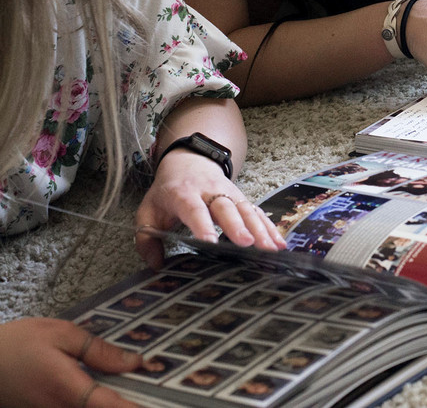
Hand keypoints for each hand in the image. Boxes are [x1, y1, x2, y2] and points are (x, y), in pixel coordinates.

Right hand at [0, 319, 143, 407]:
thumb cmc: (15, 342)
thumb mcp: (60, 333)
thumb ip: (99, 350)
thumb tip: (134, 363)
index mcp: (64, 386)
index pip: (107, 406)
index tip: (158, 406)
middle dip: (126, 405)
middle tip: (153, 394)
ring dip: (109, 404)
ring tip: (134, 390)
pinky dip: (93, 403)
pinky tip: (106, 391)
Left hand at [135, 151, 284, 268]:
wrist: (189, 161)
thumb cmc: (169, 192)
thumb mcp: (148, 210)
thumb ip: (146, 238)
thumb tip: (157, 265)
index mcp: (184, 195)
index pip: (194, 210)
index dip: (202, 225)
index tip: (210, 242)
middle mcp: (210, 193)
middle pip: (226, 208)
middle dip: (237, 225)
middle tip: (247, 243)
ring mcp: (229, 194)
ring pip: (246, 210)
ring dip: (259, 229)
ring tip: (270, 248)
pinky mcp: (242, 199)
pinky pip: (257, 213)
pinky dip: (270, 227)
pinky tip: (279, 243)